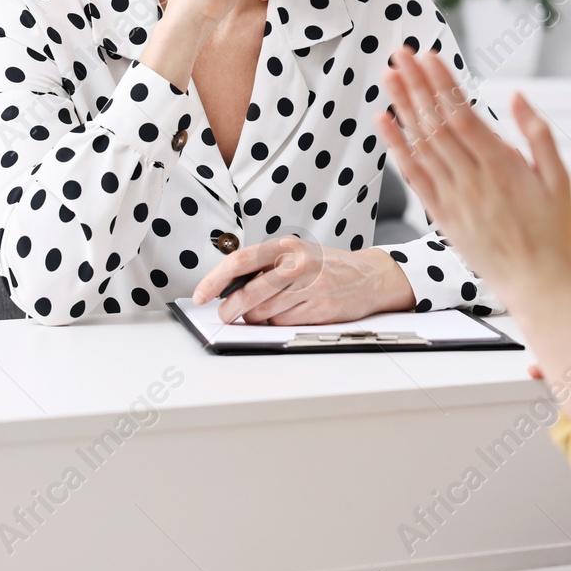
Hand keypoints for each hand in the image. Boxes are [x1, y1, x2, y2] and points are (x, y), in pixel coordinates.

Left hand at [191, 236, 414, 324]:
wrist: (369, 277)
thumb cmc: (327, 267)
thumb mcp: (296, 255)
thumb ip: (266, 267)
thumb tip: (228, 289)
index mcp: (286, 246)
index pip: (241, 261)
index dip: (215, 280)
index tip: (201, 295)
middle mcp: (297, 264)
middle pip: (249, 294)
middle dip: (231, 310)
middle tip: (225, 316)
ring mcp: (310, 287)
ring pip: (263, 313)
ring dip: (257, 318)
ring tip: (268, 311)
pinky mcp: (319, 309)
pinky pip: (283, 323)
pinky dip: (278, 323)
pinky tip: (290, 314)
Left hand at [374, 45, 570, 312]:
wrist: (535, 282)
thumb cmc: (551, 231)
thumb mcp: (559, 179)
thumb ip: (538, 135)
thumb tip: (517, 97)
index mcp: (502, 165)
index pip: (463, 115)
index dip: (442, 83)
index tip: (429, 57)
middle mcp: (472, 179)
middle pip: (436, 123)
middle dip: (417, 84)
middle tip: (400, 53)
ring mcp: (453, 197)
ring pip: (421, 144)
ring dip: (402, 108)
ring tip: (388, 77)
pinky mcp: (441, 214)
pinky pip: (414, 176)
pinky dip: (397, 148)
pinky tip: (385, 124)